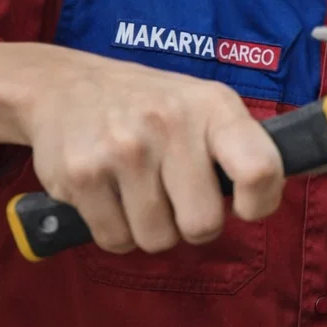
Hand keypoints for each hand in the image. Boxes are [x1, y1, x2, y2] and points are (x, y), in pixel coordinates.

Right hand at [18, 47, 283, 254]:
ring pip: (157, 239)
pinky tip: (110, 194)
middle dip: (192, 224)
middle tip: (177, 198)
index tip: (245, 206)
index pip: (259, 169)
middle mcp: (170, 123)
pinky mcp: (81, 174)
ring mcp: (123, 149)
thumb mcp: (202, 105)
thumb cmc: (149, 105)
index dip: (260, 204)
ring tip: (139, 190)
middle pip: (203, 225)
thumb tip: (266, 196)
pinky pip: (115, 240)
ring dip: (151, 229)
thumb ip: (238, 147)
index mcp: (213, 106)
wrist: (61, 86)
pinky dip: (116, 230)